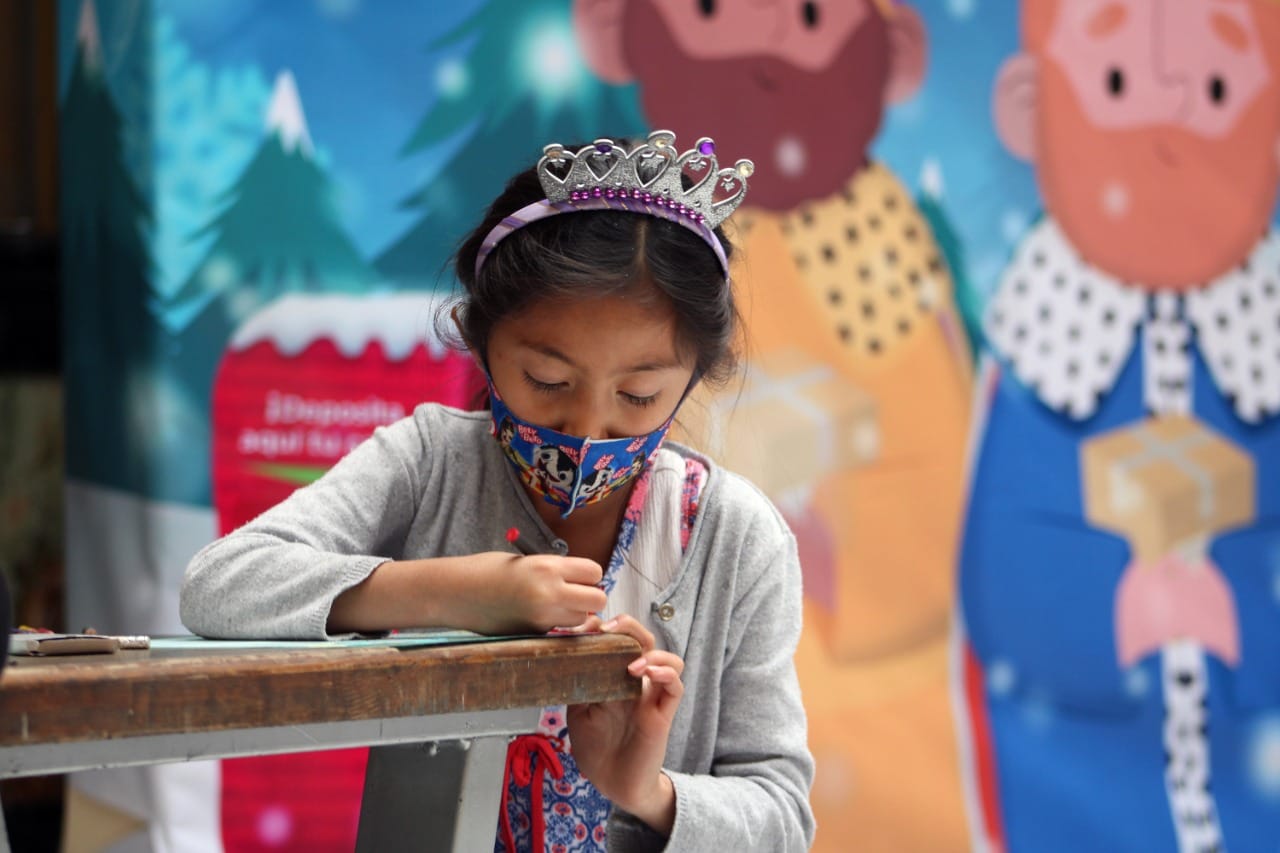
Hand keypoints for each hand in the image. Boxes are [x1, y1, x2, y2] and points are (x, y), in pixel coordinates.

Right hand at [326, 553, 605, 635]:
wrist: (452, 593)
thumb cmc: (486, 570)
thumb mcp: (525, 561)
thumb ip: (554, 571)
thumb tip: (581, 582)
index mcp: (546, 567)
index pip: (595, 572)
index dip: (588, 574)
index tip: (578, 575)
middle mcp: (549, 593)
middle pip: (597, 600)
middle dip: (590, 598)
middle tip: (573, 594)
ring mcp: (541, 618)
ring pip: (582, 620)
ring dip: (576, 615)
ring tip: (553, 606)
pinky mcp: (532, 635)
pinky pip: (560, 631)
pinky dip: (557, 626)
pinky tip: (537, 617)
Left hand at [566, 614, 682, 834]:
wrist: (611, 785)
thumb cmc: (596, 749)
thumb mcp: (577, 711)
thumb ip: (580, 683)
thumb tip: (568, 654)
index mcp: (616, 678)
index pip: (620, 640)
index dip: (606, 626)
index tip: (585, 624)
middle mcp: (637, 683)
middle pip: (645, 640)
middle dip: (629, 625)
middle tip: (608, 627)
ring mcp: (651, 697)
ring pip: (669, 659)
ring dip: (651, 652)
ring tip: (631, 661)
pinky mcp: (662, 715)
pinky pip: (675, 687)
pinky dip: (665, 673)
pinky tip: (646, 674)